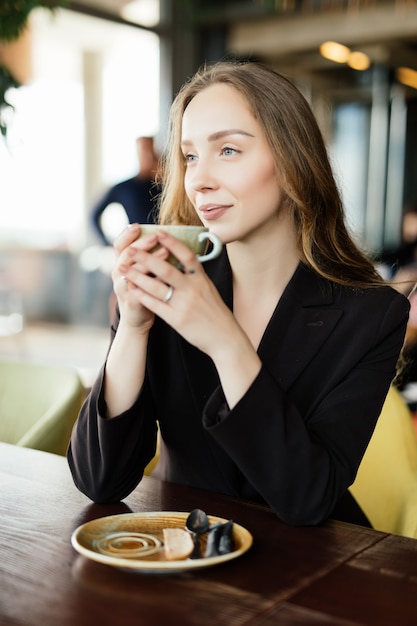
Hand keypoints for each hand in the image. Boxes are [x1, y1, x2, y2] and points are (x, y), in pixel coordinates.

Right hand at [112, 223, 168, 330]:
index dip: (127, 235)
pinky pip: (139, 289)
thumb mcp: (142, 272)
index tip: (137, 226)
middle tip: (155, 237)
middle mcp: (118, 274)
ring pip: (132, 271)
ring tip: (165, 252)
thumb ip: (148, 257)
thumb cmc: (144, 291)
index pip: (119, 245)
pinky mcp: (132, 301)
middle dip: (141, 244)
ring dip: (148, 261)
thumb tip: (163, 237)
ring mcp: (123, 287)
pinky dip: (151, 281)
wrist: (137, 320)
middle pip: (126, 254)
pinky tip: (165, 277)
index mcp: (121, 264)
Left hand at [119, 228, 235, 356]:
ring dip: (137, 276)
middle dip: (146, 258)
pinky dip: (142, 296)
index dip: (172, 243)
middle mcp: (193, 289)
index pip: (186, 256)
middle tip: (130, 250)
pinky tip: (131, 289)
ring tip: (123, 268)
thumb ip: (194, 275)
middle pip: (166, 269)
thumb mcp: (208, 288)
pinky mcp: (177, 320)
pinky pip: (155, 305)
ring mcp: (184, 304)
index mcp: (201, 279)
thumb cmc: (214, 311)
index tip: (158, 232)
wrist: (225, 337)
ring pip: (157, 287)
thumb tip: (180, 259)